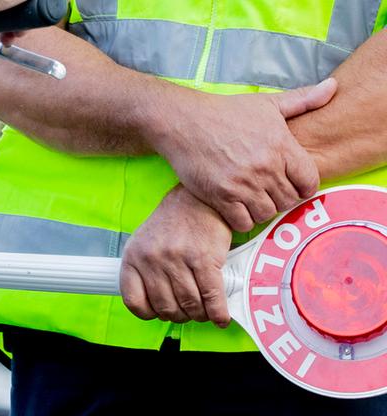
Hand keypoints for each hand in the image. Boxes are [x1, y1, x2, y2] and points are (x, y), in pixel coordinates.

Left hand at [120, 186, 233, 326]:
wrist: (199, 197)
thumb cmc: (173, 223)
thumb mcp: (146, 244)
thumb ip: (145, 272)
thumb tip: (156, 308)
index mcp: (133, 258)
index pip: (134, 302)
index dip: (150, 314)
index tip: (160, 313)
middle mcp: (152, 260)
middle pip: (165, 307)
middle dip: (179, 316)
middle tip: (188, 312)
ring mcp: (177, 259)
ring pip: (188, 304)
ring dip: (199, 315)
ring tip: (204, 312)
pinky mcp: (204, 258)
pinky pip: (210, 295)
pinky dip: (217, 312)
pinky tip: (220, 318)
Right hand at [151, 80, 335, 231]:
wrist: (186, 123)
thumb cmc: (226, 112)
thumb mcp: (268, 103)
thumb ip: (303, 100)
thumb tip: (333, 87)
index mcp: (281, 144)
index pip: (308, 180)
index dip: (305, 187)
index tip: (296, 186)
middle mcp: (265, 166)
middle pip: (288, 200)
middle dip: (283, 199)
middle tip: (273, 194)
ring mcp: (243, 184)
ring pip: (267, 214)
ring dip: (263, 211)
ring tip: (256, 201)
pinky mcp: (222, 197)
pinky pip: (243, 223)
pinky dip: (243, 220)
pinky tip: (238, 209)